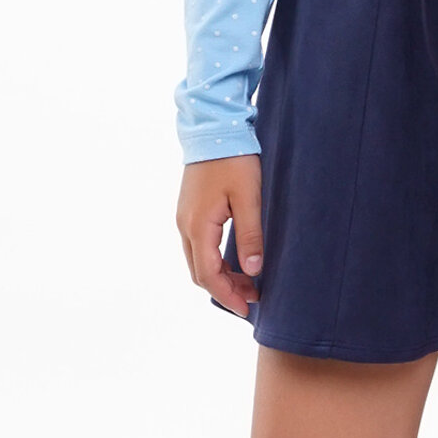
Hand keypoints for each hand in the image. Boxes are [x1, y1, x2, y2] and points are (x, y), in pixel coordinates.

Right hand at [176, 154, 263, 318]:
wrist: (213, 128)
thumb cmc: (233, 160)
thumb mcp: (248, 197)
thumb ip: (250, 235)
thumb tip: (253, 271)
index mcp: (198, 226)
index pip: (208, 275)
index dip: (227, 296)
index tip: (246, 309)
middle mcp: (184, 226)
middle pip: (200, 272)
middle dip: (225, 289)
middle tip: (253, 296)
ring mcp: (184, 217)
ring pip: (198, 259)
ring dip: (220, 274)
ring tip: (248, 280)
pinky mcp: (189, 209)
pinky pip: (198, 245)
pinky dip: (214, 259)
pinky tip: (234, 259)